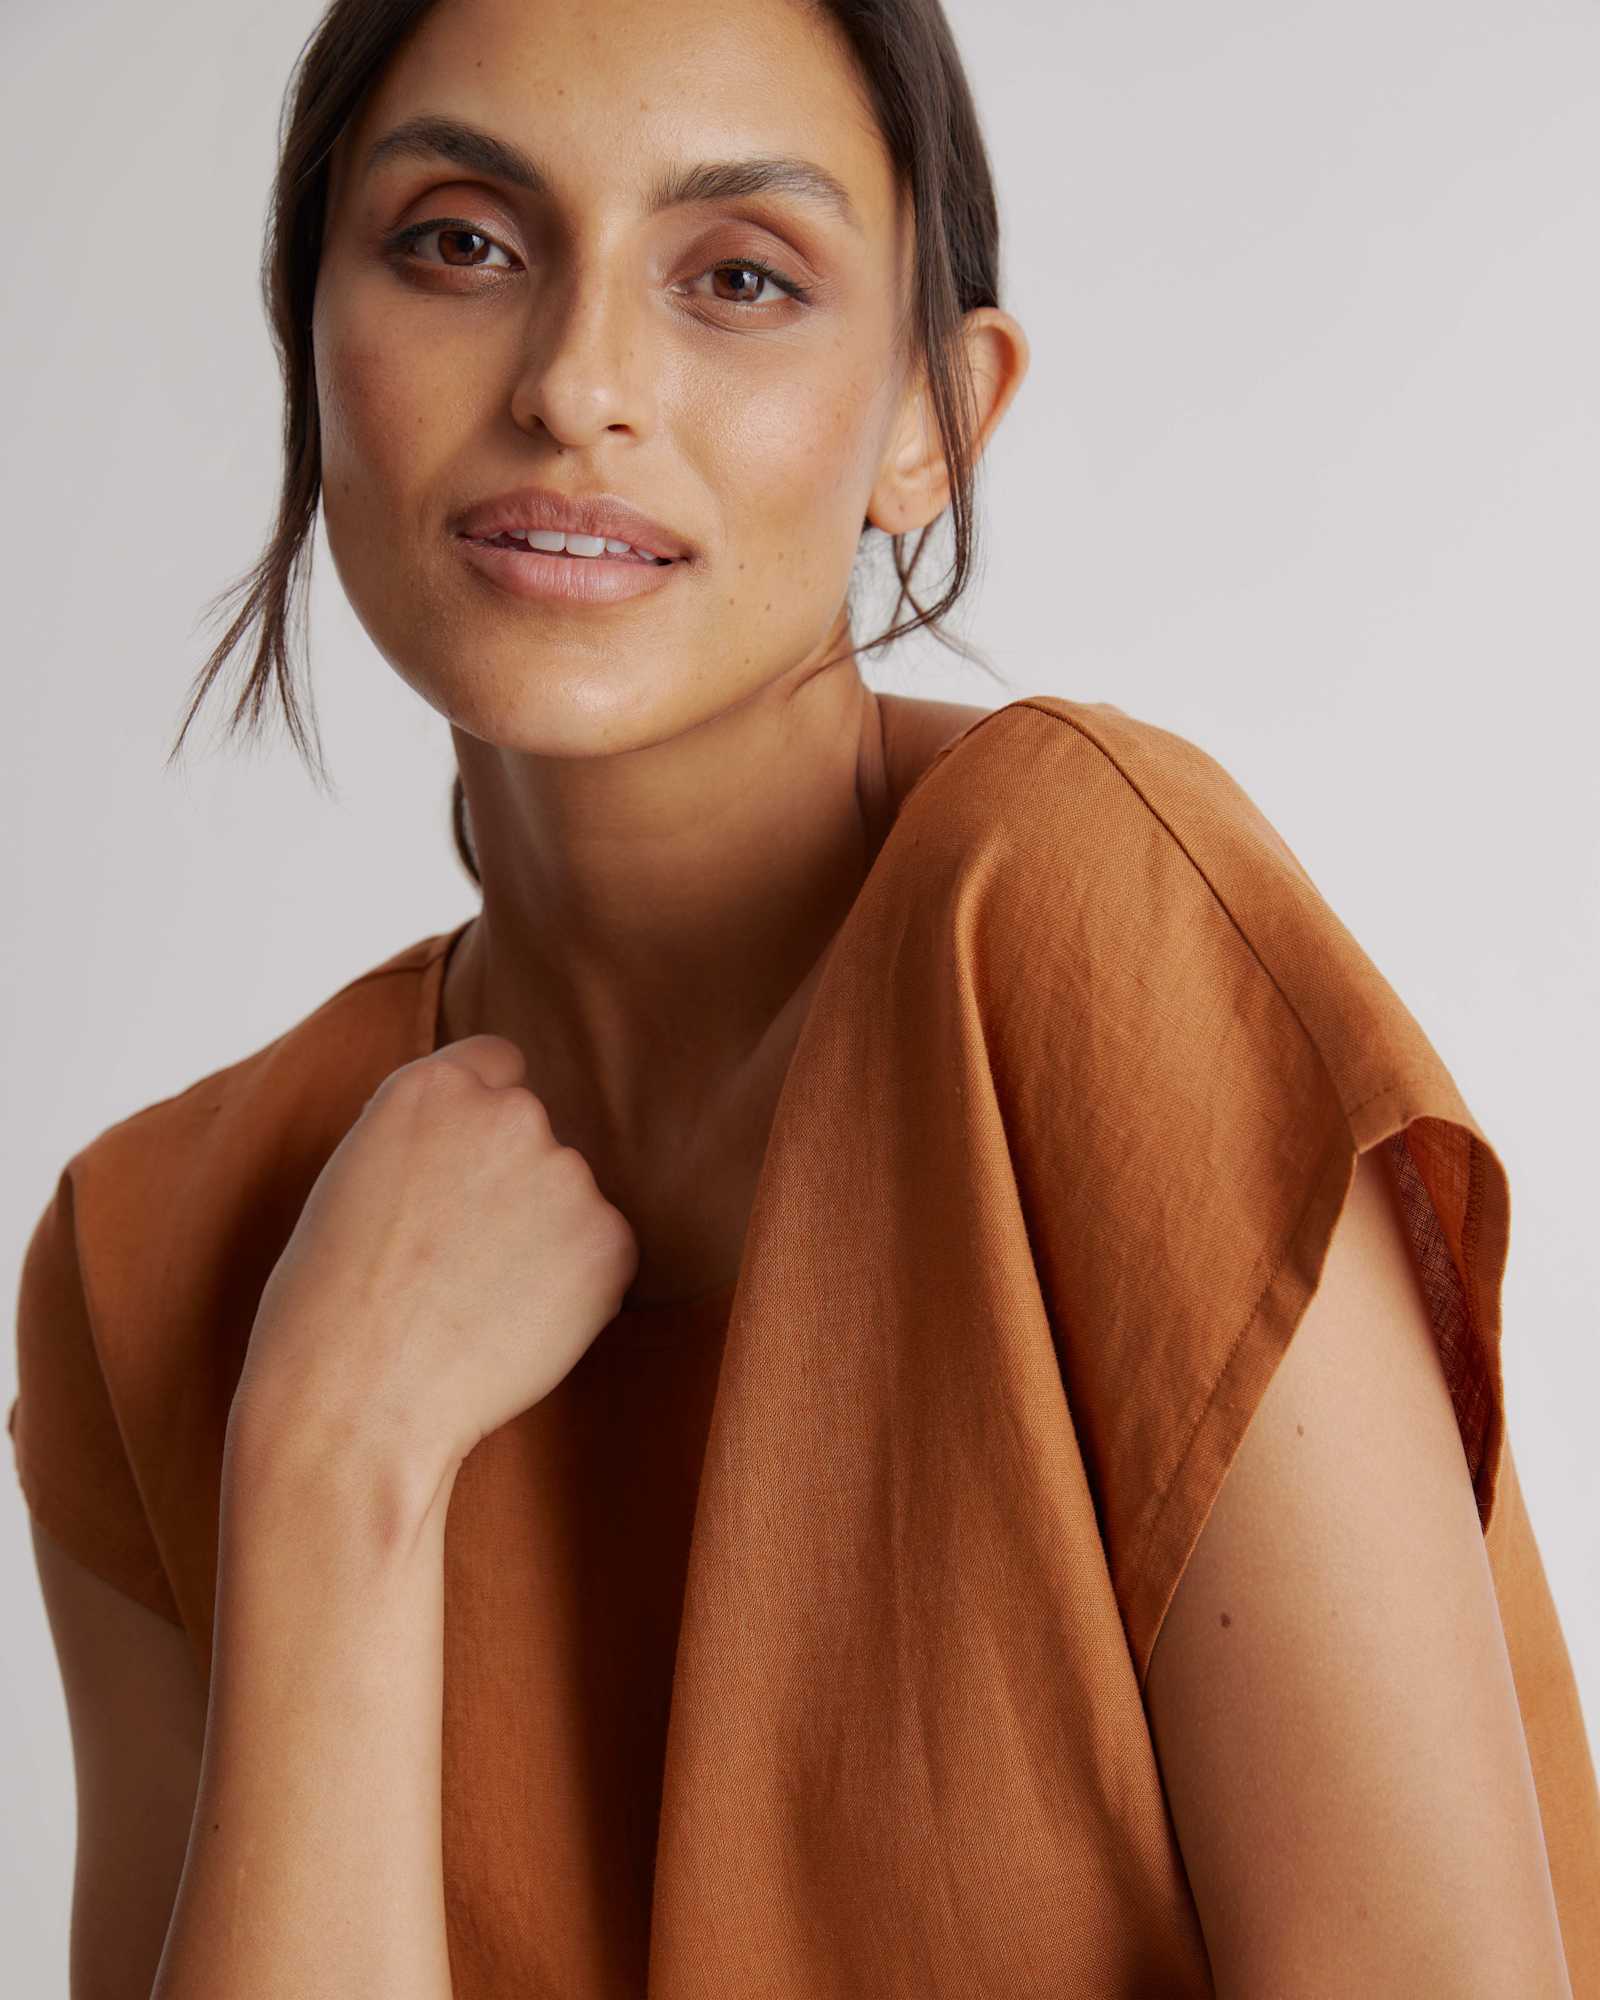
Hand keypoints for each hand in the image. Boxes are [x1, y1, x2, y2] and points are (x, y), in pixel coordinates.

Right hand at [229, 1035, 639, 1480]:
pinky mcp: (609, 1241)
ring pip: (569, 1196)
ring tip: (477, 1302)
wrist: (358, 1404)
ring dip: (545, 1235)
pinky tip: (516, 1327)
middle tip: (460, 1256)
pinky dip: (578, 1287)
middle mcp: (509, 1113)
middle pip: (535, 1133)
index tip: (470, 1162)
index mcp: (431, 1088)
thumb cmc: (328, 1309)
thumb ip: (427, 1139)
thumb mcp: (355, 1180)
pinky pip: (604, 1253)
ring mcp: (566, 1175)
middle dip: (513, 1180)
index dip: (484, 1117)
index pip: (497, 1063)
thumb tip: (479, 1141)